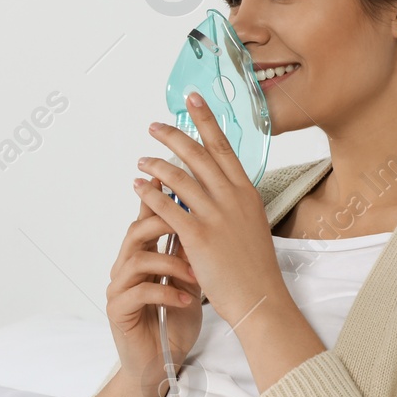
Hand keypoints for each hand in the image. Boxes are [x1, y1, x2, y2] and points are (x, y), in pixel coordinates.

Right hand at [105, 182, 203, 396]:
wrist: (158, 366)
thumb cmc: (173, 323)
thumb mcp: (187, 281)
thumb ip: (188, 252)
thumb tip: (206, 218)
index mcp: (142, 257)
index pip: (146, 219)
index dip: (160, 199)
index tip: (180, 181)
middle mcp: (125, 268)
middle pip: (136, 231)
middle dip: (163, 223)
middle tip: (190, 225)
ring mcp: (118, 288)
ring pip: (135, 258)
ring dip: (170, 262)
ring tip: (195, 273)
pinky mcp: (118, 311)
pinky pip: (139, 291)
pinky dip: (167, 292)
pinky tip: (188, 298)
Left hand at [132, 91, 286, 335]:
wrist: (259, 297)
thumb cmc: (254, 267)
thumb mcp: (251, 224)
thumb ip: (234, 202)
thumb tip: (218, 185)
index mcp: (245, 192)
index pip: (223, 146)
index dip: (205, 120)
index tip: (192, 99)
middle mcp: (231, 197)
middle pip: (197, 154)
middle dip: (172, 135)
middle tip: (153, 126)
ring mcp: (216, 215)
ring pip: (179, 178)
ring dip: (155, 165)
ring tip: (140, 160)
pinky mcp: (199, 236)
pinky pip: (168, 207)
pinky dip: (150, 193)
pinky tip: (138, 186)